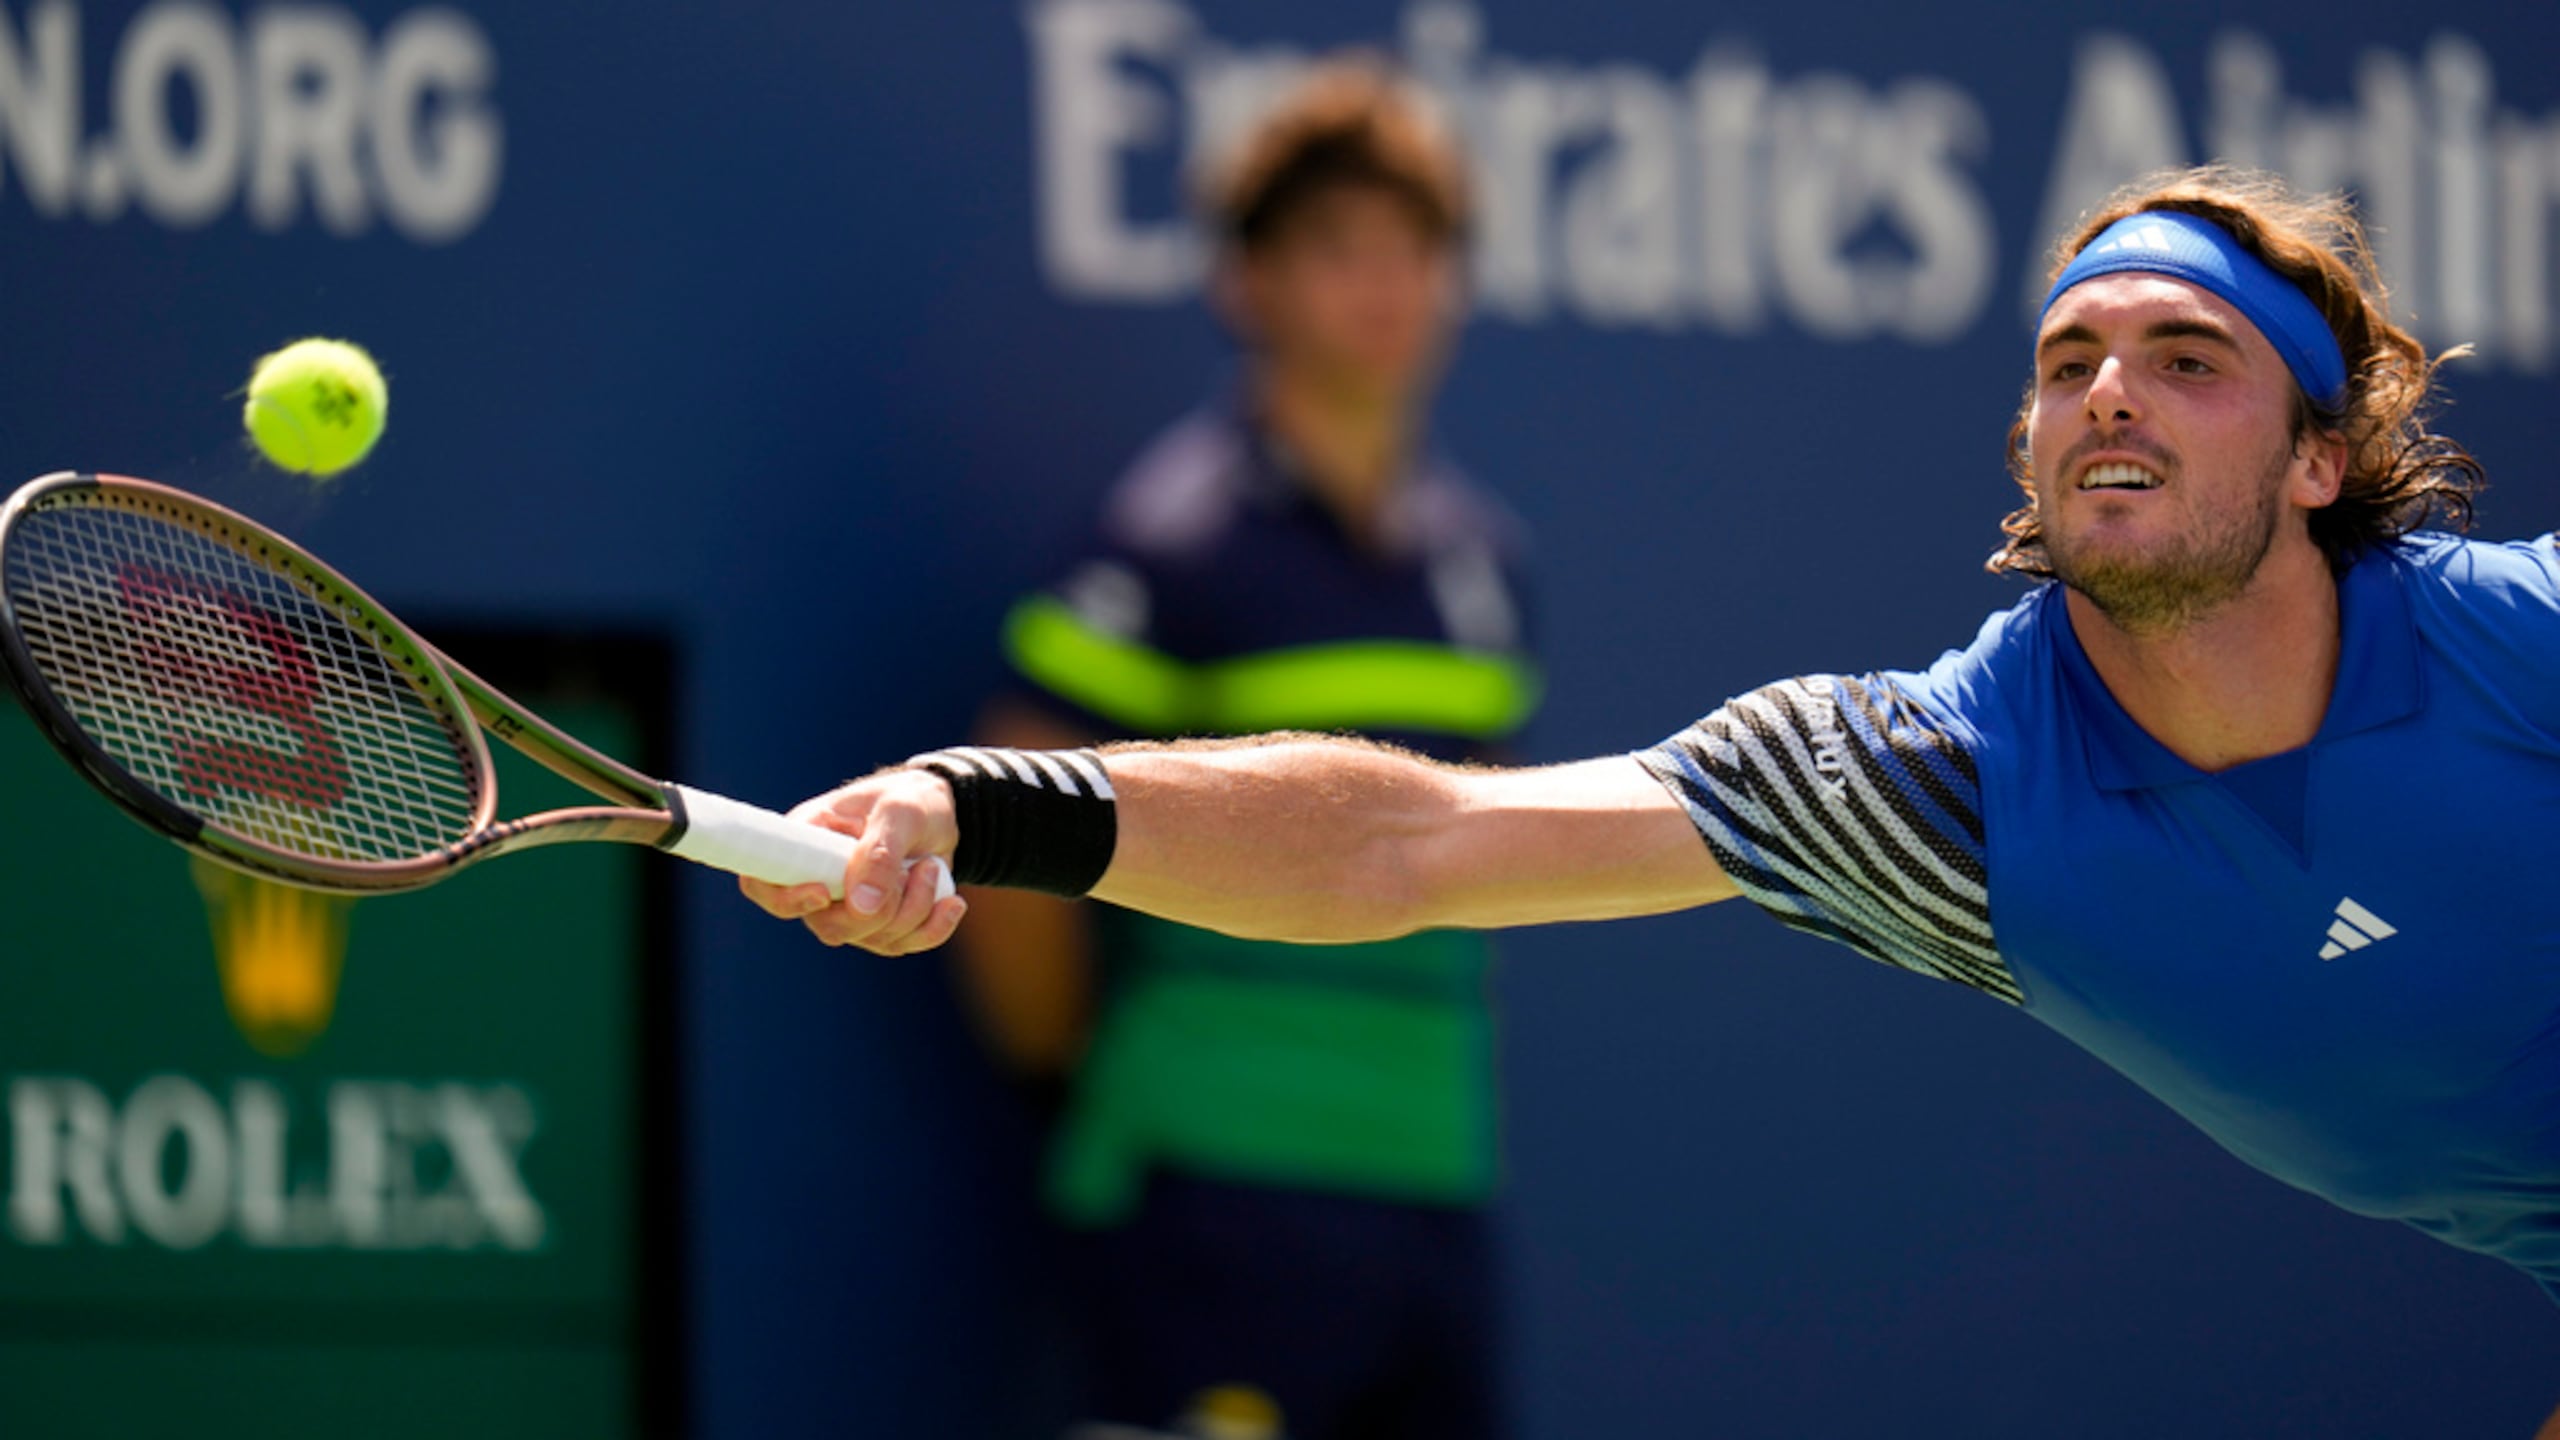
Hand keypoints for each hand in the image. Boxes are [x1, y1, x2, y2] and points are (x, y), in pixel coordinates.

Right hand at [738, 768, 965, 953]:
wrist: (946, 815)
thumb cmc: (911, 801)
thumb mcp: (899, 812)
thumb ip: (879, 854)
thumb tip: (861, 907)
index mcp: (804, 841)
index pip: (762, 882)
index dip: (785, 899)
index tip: (823, 892)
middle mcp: (818, 880)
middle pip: (828, 926)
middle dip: (880, 909)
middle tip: (916, 869)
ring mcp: (848, 908)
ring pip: (871, 938)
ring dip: (914, 909)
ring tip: (931, 868)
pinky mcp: (881, 925)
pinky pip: (901, 945)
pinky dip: (932, 928)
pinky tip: (950, 903)